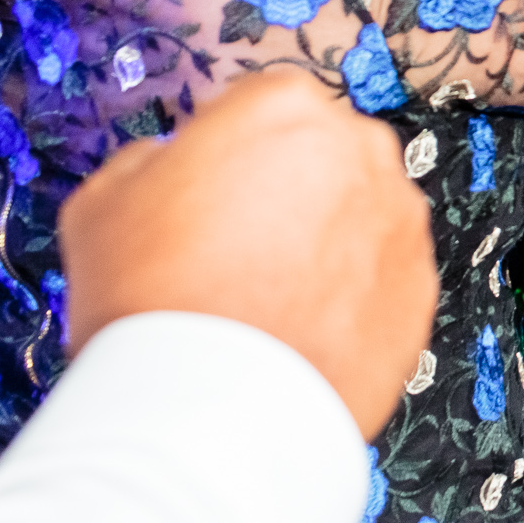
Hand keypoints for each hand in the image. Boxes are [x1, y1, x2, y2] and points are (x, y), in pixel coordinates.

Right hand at [58, 67, 436, 439]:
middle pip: (320, 157)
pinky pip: (381, 281)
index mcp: (285, 107)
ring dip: (324, 244)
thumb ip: (147, 163)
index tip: (204, 193)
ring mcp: (399, 221)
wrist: (208, 416)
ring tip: (266, 302)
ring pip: (357, 218)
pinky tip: (300, 334)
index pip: (261, 106)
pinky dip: (351, 300)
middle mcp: (359, 149)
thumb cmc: (149, 301)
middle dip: (286, 192)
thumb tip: (171, 164)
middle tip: (234, 252)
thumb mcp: (102, 204)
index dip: (226, 150)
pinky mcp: (421, 289)